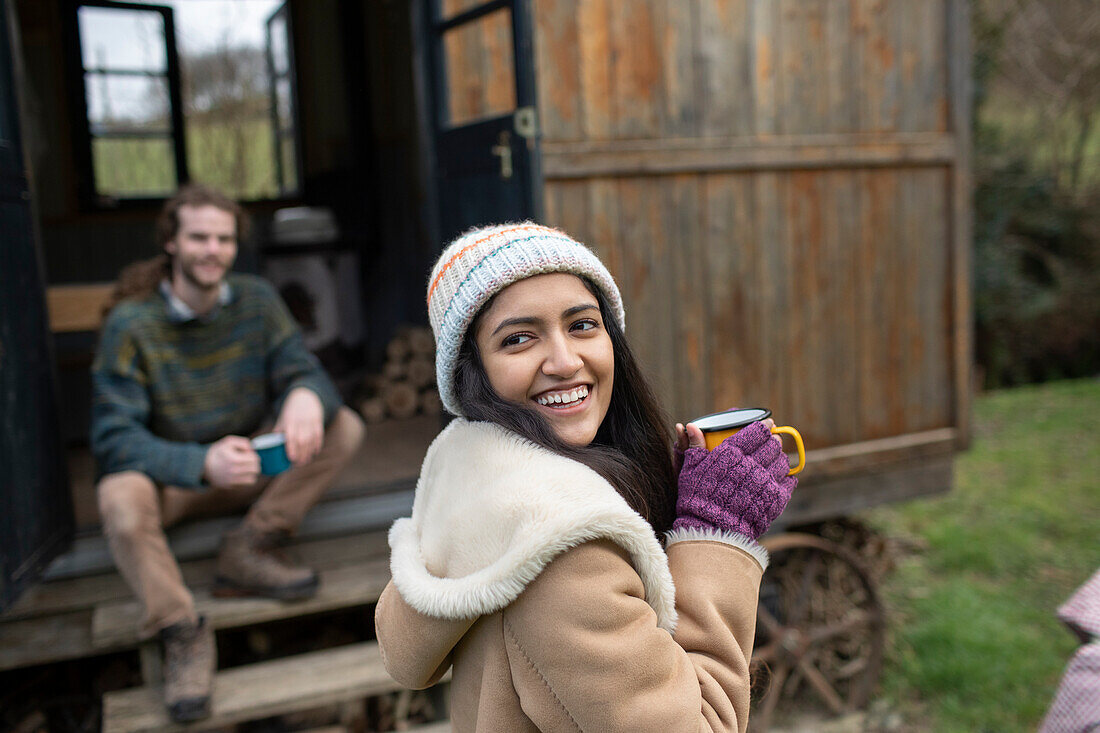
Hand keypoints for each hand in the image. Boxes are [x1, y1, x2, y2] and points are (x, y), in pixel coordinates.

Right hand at [204, 436, 259, 487]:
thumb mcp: (229, 442)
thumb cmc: (217, 452)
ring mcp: (232, 481)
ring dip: (251, 472)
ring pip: (253, 478)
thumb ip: (243, 442)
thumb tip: (252, 449)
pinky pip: (245, 484)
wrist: (202, 465)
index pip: (254, 459)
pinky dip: (246, 478)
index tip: (247, 454)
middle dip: (254, 463)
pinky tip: (240, 473)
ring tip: (245, 467)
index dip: (253, 455)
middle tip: (248, 460)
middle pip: (255, 469)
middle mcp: (234, 472)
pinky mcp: (230, 486)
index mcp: (235, 460)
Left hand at [275, 387, 323, 464]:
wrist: (306, 396)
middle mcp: (301, 422)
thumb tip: (271, 446)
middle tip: (298, 464)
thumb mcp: (283, 418)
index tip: (291, 459)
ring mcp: (311, 422)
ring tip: (306, 461)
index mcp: (289, 421)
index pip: (291, 437)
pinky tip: (314, 453)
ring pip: (311, 440)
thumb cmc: (291, 410)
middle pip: (302, 441)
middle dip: (301, 454)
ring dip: (309, 452)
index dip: (291, 448)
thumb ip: (279, 431)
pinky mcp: (318, 422)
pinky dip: (317, 445)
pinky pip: (319, 436)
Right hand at [674, 420, 795, 539]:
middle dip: (773, 440)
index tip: (768, 423)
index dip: (765, 425)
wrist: (711, 530)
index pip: (757, 431)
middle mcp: (751, 465)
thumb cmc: (697, 499)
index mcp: (731, 453)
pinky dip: (786, 477)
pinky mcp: (775, 499)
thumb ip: (694, 446)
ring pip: (782, 461)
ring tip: (774, 458)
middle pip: (773, 444)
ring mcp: (765, 482)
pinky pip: (789, 481)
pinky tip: (778, 477)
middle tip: (771, 440)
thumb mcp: (691, 469)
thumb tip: (691, 425)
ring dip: (779, 457)